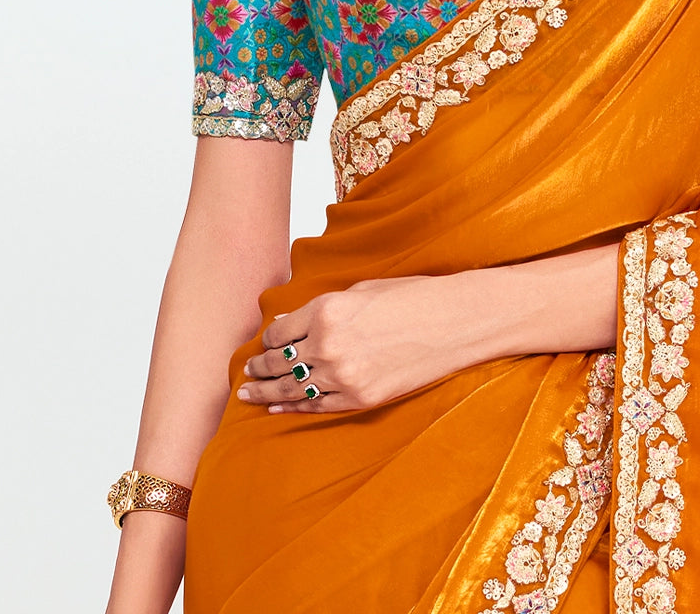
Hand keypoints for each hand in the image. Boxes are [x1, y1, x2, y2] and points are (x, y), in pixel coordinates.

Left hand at [237, 275, 478, 413]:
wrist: (453, 322)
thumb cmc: (412, 297)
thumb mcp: (361, 290)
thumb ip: (322, 309)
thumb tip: (289, 325)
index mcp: (326, 310)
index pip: (279, 331)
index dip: (269, 338)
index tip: (266, 341)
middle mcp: (328, 344)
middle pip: (279, 361)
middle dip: (259, 366)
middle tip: (246, 371)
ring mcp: (343, 376)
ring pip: (290, 388)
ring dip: (265, 391)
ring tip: (247, 393)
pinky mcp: (359, 398)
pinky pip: (315, 406)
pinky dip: (292, 408)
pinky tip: (276, 409)